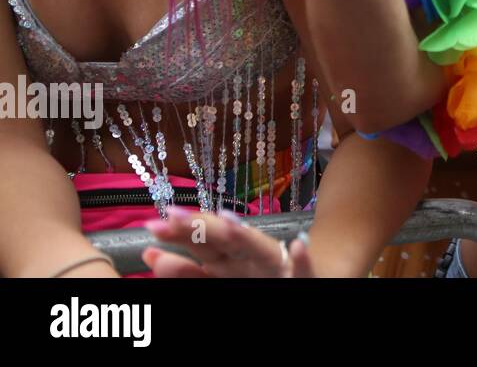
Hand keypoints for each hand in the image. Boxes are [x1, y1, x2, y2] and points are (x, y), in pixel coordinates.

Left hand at [143, 208, 313, 276]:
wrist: (312, 277)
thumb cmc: (259, 275)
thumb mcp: (218, 271)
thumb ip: (185, 269)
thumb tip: (148, 254)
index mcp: (227, 257)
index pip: (200, 240)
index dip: (179, 231)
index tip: (153, 224)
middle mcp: (248, 258)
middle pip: (222, 240)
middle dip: (199, 227)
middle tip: (171, 216)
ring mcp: (274, 266)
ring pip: (259, 249)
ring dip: (246, 235)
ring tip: (227, 223)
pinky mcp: (302, 278)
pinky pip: (302, 271)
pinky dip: (303, 259)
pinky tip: (299, 246)